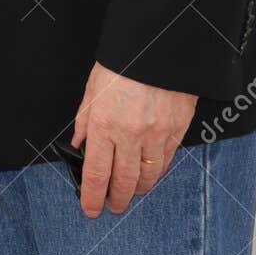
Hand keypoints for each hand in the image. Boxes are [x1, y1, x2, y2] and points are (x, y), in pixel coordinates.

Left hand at [71, 61, 196, 217]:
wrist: (159, 45)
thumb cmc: (123, 62)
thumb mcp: (93, 88)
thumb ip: (85, 119)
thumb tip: (79, 143)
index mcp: (104, 124)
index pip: (96, 174)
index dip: (92, 197)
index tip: (90, 209)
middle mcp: (129, 134)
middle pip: (123, 181)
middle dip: (116, 200)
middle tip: (113, 207)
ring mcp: (156, 134)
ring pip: (147, 176)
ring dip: (138, 190)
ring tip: (131, 193)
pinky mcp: (176, 130)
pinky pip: (166, 161)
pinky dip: (157, 172)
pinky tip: (150, 175)